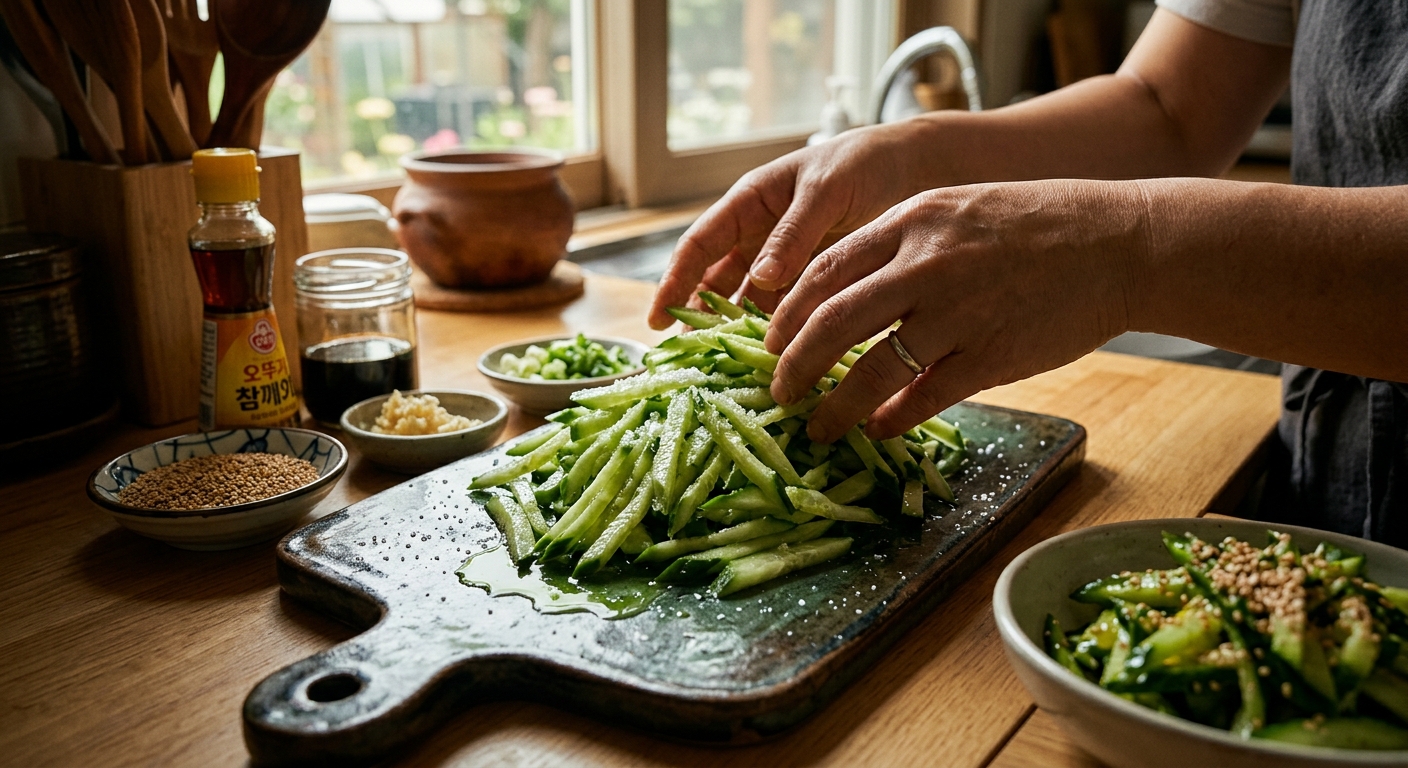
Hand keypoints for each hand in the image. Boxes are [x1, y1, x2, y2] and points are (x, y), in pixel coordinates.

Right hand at [648, 122, 931, 329]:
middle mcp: (759, 232)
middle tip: (688, 354)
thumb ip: (794, 234)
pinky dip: (776, 330)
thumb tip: (761, 279)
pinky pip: (783, 307)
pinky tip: (775, 356)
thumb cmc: (862, 163)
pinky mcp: (810, 275)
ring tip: (728, 363)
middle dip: (699, 314)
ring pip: (747, 298)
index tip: (659, 318)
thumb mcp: (826, 192)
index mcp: (750, 202)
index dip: (675, 281)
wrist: (912, 165)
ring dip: (737, 327)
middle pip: (716, 279)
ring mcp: (782, 257)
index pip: (700, 245)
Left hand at [765, 179, 1147, 442]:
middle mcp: (924, 266)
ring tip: (817, 426)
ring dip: (835, 405)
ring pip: (870, 368)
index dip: (787, 314)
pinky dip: (893, 418)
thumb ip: (901, 245)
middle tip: (778, 392)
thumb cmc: (1039, 224)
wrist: (1120, 243)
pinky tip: (879, 430)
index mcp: (911, 223)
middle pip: (831, 322)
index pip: (824, 271)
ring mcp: (957, 312)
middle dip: (792, 364)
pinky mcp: (991, 355)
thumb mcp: (958, 209)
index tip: (770, 342)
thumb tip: (847, 290)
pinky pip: (924, 396)